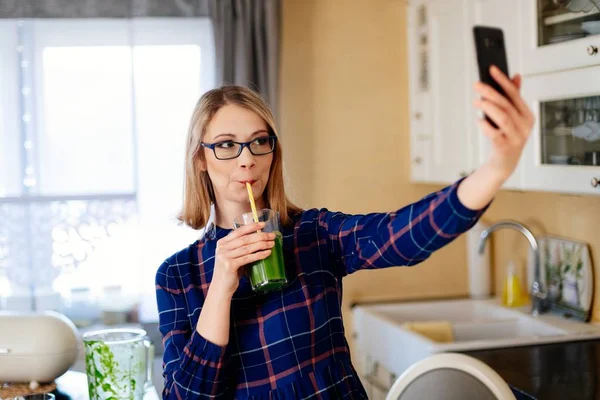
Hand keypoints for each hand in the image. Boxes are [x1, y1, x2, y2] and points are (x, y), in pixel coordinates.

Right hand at [210, 221, 274, 297]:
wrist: (221, 288)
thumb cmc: (230, 272)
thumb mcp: (232, 256)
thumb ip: (240, 248)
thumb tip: (259, 240)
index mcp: (222, 243)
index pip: (238, 231)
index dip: (251, 226)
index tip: (263, 224)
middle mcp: (222, 248)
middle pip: (245, 239)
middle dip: (260, 236)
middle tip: (272, 235)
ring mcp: (225, 256)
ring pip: (247, 247)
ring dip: (262, 244)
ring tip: (272, 244)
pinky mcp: (230, 265)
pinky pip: (248, 258)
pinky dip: (259, 255)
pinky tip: (267, 253)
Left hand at [473, 65, 534, 181]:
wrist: (504, 163)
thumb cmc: (507, 137)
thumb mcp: (512, 117)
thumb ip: (513, 98)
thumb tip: (516, 76)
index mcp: (527, 115)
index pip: (514, 94)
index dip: (502, 80)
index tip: (492, 69)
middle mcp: (524, 126)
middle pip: (506, 104)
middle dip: (490, 92)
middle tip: (477, 84)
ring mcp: (516, 138)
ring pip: (502, 117)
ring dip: (487, 107)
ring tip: (476, 101)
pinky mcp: (506, 148)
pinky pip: (494, 134)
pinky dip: (485, 126)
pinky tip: (478, 121)